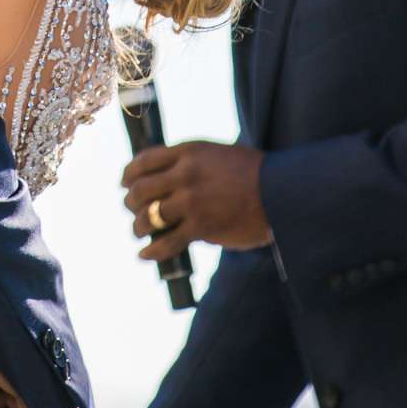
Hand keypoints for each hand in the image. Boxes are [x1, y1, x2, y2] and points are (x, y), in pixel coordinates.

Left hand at [123, 139, 270, 255]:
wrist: (281, 192)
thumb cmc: (254, 174)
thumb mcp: (218, 155)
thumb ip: (191, 163)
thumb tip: (166, 179)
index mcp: (189, 152)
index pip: (144, 160)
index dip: (129, 174)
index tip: (124, 183)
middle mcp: (185, 174)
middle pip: (140, 190)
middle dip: (131, 202)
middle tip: (133, 210)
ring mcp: (191, 201)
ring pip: (148, 217)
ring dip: (138, 227)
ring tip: (140, 232)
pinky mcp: (201, 227)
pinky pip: (166, 242)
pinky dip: (152, 251)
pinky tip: (146, 255)